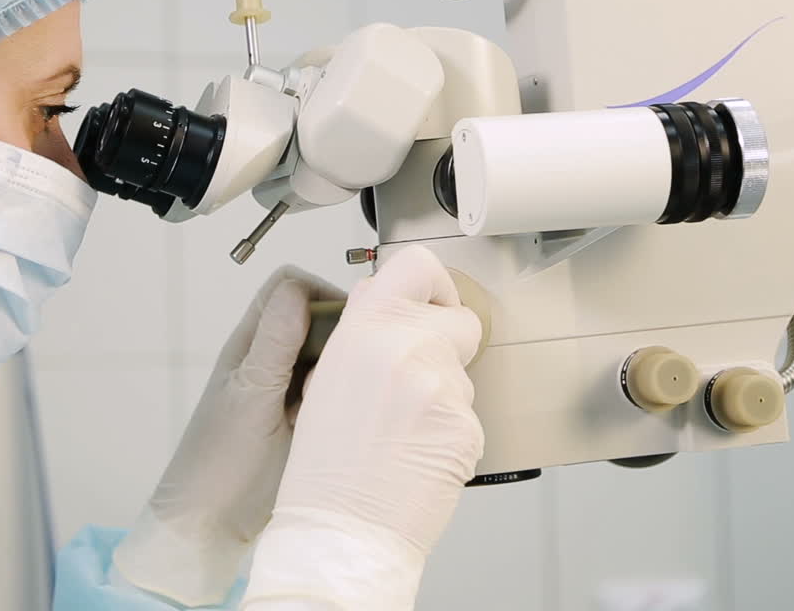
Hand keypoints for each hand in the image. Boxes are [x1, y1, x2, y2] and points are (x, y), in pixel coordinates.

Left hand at [113, 266, 342, 606]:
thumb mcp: (250, 395)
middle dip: (346, 330)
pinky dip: (350, 396)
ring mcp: (289, 393)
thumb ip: (275, 343)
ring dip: (350, 366)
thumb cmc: (217, 462)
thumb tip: (299, 288)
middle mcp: (272, 361)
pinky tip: (359, 415)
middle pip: (317, 319)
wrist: (210, 526)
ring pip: (330, 357)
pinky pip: (335, 394)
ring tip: (364, 388)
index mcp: (253, 344)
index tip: (352, 321)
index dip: (323, 292)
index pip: (291, 288)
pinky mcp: (305, 423)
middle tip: (369, 357)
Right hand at [243, 246, 484, 609]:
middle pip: (461, 321)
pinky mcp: (468, 427)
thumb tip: (381, 299)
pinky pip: (468, 417)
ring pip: (463, 375)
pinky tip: (417, 454)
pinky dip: (448, 433)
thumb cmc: (324, 464)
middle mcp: (409, 349)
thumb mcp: (324, 376)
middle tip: (416, 378)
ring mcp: (444, 389)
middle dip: (445, 345)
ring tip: (403, 431)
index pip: (419, 266)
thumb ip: (360, 330)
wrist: (340, 527)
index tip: (430, 302)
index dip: (432, 284)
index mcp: (367, 329)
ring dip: (442, 395)